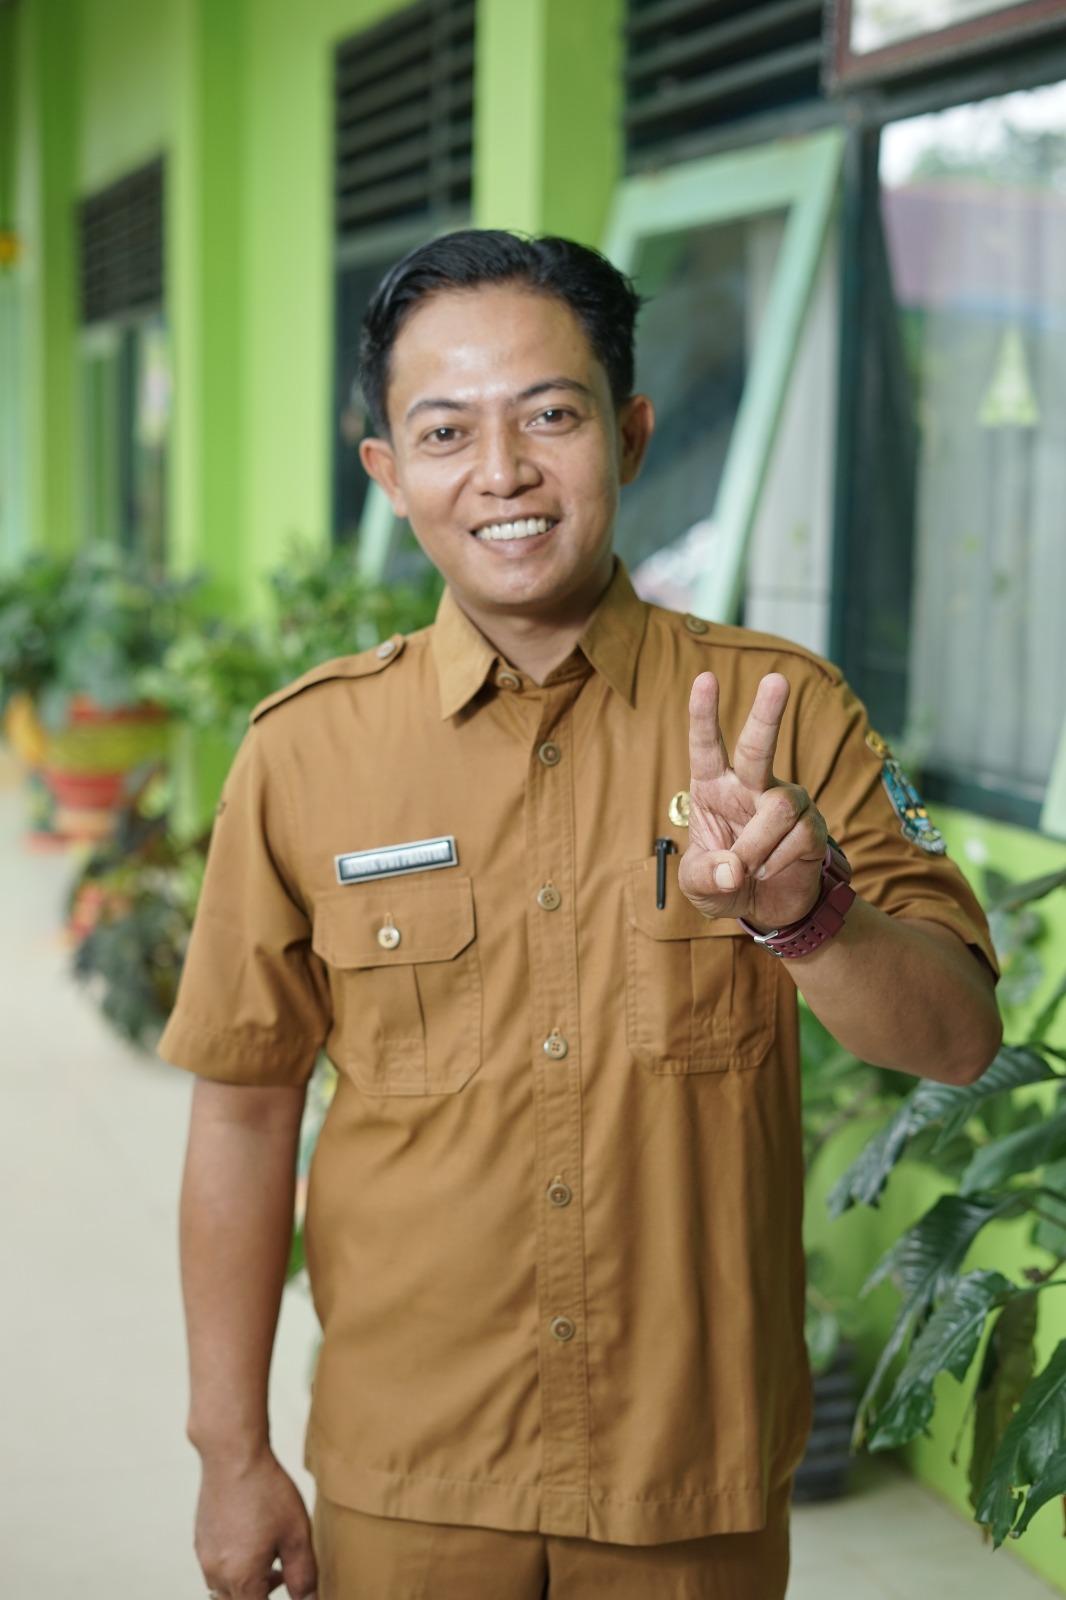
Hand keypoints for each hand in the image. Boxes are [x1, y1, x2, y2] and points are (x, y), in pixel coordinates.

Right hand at [195, 1448, 316, 1599]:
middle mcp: (217, 1574)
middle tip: (283, 1573)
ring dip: (248, 1584)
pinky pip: (217, 1568)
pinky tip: (252, 1539)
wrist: (232, 1456)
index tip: (286, 1583)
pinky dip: (235, 1566)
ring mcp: (205, 1557)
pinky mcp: (200, 1540)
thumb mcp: (296, 1535)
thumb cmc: (266, 1491)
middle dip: (262, 1595)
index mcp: (242, 1579)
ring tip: (271, 1556)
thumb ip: (303, 1576)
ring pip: (226, 1589)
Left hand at [677, 671, 826, 929]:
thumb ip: (707, 876)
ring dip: (758, 845)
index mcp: (713, 786)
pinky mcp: (813, 824)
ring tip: (749, 869)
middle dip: (767, 713)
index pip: (707, 745)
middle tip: (776, 680)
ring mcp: (785, 800)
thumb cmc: (723, 882)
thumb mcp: (698, 885)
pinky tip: (770, 870)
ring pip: (778, 808)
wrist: (766, 907)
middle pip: (757, 746)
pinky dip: (777, 861)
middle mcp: (750, 784)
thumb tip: (733, 869)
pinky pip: (799, 835)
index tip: (706, 679)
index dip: (704, 714)